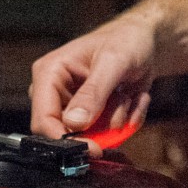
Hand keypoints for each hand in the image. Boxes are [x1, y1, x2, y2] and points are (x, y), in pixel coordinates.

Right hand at [29, 12, 157, 153]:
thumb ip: (94, 92)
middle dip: (100, 126)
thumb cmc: (126, 39)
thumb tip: (74, 123)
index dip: (64, 141)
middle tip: (121, 102)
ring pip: (91, 136)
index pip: (43, 120)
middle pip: (65, 134)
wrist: (144, 38)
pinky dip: (127, 120)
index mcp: (49, 73)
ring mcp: (73, 105)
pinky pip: (108, 134)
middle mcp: (56, 91)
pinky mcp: (91, 115)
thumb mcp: (113, 61)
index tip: (93, 148)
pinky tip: (132, 97)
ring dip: (117, 119)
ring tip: (126, 93)